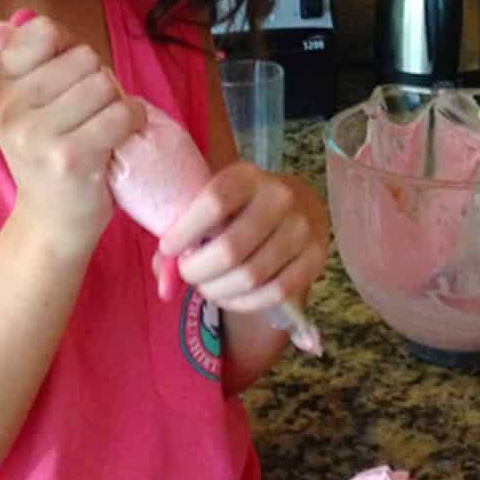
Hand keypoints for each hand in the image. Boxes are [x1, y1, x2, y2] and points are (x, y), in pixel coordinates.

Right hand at [0, 15, 143, 253]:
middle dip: (97, 79)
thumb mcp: (25, 105)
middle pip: (82, 56)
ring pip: (103, 83)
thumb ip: (32, 61)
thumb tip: (37, 18)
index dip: (67, 49)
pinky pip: (120, 114)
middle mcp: (8, 106)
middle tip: (88, 112)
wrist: (51, 220)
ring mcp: (36, 133)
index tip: (66, 79)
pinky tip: (120, 138)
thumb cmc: (47, 154)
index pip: (43, 31)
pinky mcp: (70, 156)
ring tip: (102, 126)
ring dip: (115, 102)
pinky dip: (132, 121)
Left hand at [157, 163, 329, 311]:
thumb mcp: (212, 205)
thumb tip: (165, 287)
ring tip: (208, 286)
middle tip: (189, 273)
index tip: (169, 247)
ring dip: (218, 290)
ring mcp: (301, 230)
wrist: (298, 204)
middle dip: (198, 271)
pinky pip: (274, 293)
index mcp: (247, 177)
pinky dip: (244, 303)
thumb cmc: (240, 208)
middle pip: (230, 250)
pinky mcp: (315, 259)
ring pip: (250, 277)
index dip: (185, 231)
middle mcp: (279, 198)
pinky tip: (229, 296)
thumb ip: (182, 236)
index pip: (213, 203)